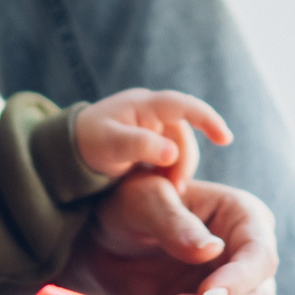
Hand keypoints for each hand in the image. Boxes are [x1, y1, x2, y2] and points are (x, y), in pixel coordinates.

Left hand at [67, 175, 277, 294]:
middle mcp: (247, 258)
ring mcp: (234, 294)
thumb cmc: (128, 207)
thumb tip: (211, 249)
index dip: (239, 280)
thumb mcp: (142, 200)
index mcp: (242, 217)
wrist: (104, 243)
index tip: (203, 294)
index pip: (260, 256)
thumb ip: (172, 221)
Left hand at [73, 89, 230, 183]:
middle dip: (184, 163)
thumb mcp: (111, 145)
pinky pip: (171, 155)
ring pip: (180, 147)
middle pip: (184, 135)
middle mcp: (153, 111)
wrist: (68, 150)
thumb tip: (173, 153)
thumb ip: (141, 146)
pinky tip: (158, 184)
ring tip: (165, 190)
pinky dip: (169, 171)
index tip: (225, 140)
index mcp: (145, 104)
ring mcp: (153, 125)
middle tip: (174, 190)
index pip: (184, 105)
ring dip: (177, 169)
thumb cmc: (88, 143)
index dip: (208, 119)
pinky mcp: (151, 141)